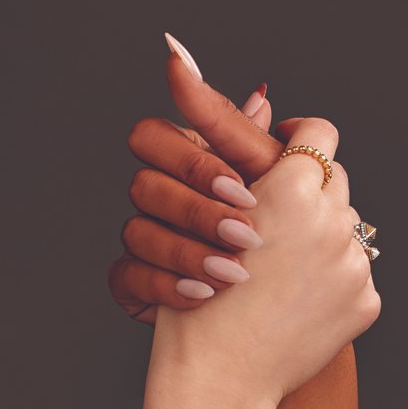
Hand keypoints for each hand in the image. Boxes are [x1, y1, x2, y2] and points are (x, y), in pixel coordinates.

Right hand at [109, 35, 316, 324]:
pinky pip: (129, 276)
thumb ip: (263, 148)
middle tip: (248, 234)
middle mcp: (155, 196)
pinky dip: (168, 286)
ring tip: (236, 273)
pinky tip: (206, 296)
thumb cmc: (278, 241)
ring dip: (189, 251)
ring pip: (138, 231)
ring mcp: (140, 239)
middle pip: (145, 184)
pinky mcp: (131, 282)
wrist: (271, 314)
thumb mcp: (279, 191)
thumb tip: (262, 93)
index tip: (245, 188)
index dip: (195, 161)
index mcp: (181, 162)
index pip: (153, 136)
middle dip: (200, 211)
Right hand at [148, 113, 380, 408]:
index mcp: (293, 190)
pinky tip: (296, 302)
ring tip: (282, 268)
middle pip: (335, 181)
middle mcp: (333, 221)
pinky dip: (330, 283)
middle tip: (274, 222)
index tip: (279, 160)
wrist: (219, 377)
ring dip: (320, 239)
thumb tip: (261, 93)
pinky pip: (354, 276)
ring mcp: (353, 265)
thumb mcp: (208, 212)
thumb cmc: (197, 295)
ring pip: (347, 228)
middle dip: (308, 194)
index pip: (317, 134)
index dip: (296, 141)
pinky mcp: (364, 303)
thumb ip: (240, 146)